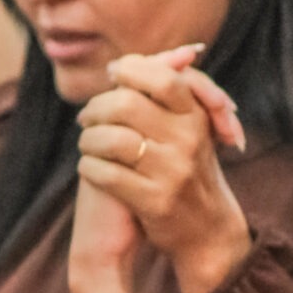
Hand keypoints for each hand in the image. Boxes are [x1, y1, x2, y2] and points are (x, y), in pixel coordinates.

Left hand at [75, 46, 251, 292]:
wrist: (207, 231)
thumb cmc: (187, 169)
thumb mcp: (189, 128)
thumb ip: (161, 94)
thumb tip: (119, 62)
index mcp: (196, 118)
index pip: (161, 78)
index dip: (129, 70)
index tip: (111, 75)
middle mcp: (188, 142)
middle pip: (126, 105)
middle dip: (96, 108)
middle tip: (86, 116)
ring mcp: (172, 172)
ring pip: (111, 139)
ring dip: (88, 139)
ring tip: (86, 143)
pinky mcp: (155, 202)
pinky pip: (106, 175)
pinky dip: (89, 167)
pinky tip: (89, 167)